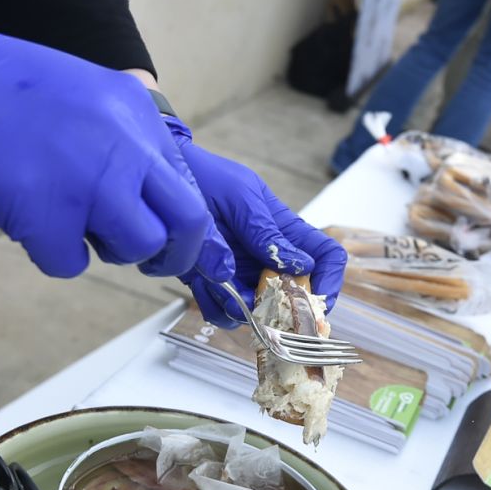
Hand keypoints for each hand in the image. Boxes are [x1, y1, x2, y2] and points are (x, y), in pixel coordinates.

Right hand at [0, 0, 218, 280]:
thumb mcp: (78, 96)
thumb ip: (118, 139)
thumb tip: (144, 191)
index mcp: (132, 111)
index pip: (190, 182)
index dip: (182, 222)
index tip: (170, 239)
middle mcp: (123, 142)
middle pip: (188, 222)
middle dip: (171, 251)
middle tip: (143, 255)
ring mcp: (87, 177)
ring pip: (139, 247)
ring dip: (107, 250)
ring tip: (68, 222)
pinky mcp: (44, 211)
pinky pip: (71, 263)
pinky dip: (50, 254)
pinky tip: (24, 220)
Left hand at [164, 118, 347, 325]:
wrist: (161, 184)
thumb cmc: (207, 177)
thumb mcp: (241, 197)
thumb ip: (266, 232)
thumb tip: (302, 265)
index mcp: (286, 232)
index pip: (326, 257)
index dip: (329, 280)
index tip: (318, 301)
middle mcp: (268, 258)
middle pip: (295, 297)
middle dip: (283, 310)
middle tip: (261, 307)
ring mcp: (242, 274)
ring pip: (258, 311)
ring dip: (242, 310)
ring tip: (219, 287)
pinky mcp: (213, 285)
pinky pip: (222, 312)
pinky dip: (214, 307)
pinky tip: (200, 286)